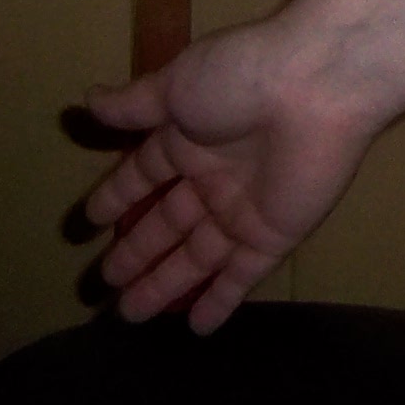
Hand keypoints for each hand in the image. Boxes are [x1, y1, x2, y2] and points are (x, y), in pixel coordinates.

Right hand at [80, 18, 383, 329]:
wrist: (317, 86)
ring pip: (196, 256)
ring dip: (165, 283)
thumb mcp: (175, 85)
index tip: (90, 222)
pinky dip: (221, 300)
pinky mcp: (274, 234)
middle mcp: (215, 175)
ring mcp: (244, 208)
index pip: (144, 175)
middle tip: (104, 283)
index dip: (118, 196)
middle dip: (137, 252)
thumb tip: (87, 99)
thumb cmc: (240, 77)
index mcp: (189, 136)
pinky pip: (243, 274)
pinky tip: (196, 327)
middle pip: (167, 223)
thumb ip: (134, 104)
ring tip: (129, 314)